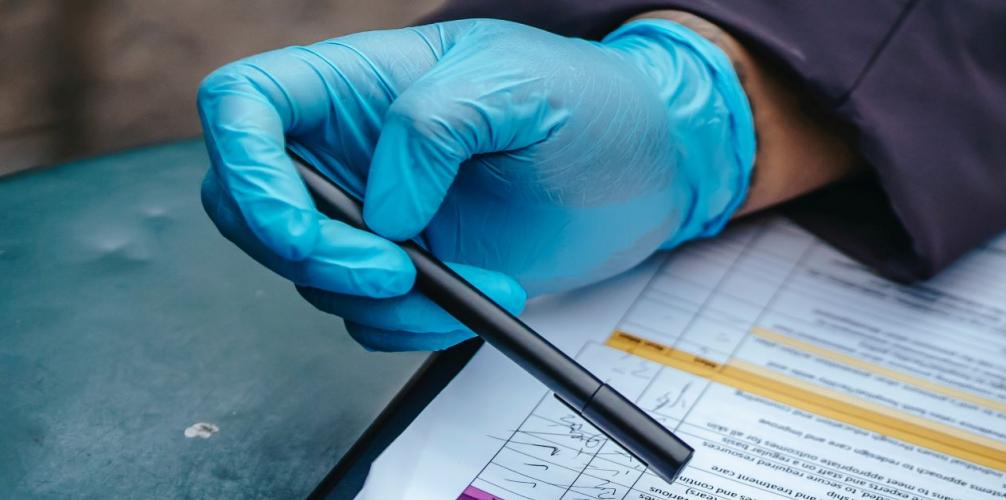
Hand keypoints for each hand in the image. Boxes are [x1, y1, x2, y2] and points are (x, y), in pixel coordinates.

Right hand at [196, 18, 754, 350]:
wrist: (653, 166)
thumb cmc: (591, 100)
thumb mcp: (519, 82)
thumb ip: (436, 122)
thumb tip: (381, 208)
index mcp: (354, 81)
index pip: (241, 105)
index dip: (243, 168)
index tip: (295, 227)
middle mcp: (347, 150)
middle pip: (249, 208)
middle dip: (314, 256)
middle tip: (399, 273)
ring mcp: (374, 215)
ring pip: (312, 277)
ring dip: (386, 300)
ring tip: (482, 278)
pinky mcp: (412, 270)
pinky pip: (370, 318)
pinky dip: (422, 326)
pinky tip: (491, 295)